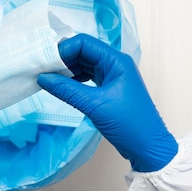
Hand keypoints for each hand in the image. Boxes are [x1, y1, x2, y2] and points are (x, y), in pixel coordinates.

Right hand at [37, 34, 177, 171]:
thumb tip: (43, 78)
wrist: (149, 147)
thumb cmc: (129, 124)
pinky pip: (88, 77)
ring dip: (67, 70)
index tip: (46, 63)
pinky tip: (62, 87)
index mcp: (116, 60)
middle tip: (42, 71)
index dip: (64, 50)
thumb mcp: (95, 105)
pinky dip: (74, 80)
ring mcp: (113, 75)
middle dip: (63, 59)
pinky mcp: (109, 88)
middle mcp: (115, 63)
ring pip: (84, 64)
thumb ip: (67, 90)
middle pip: (83, 51)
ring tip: (49, 80)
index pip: (84, 43)